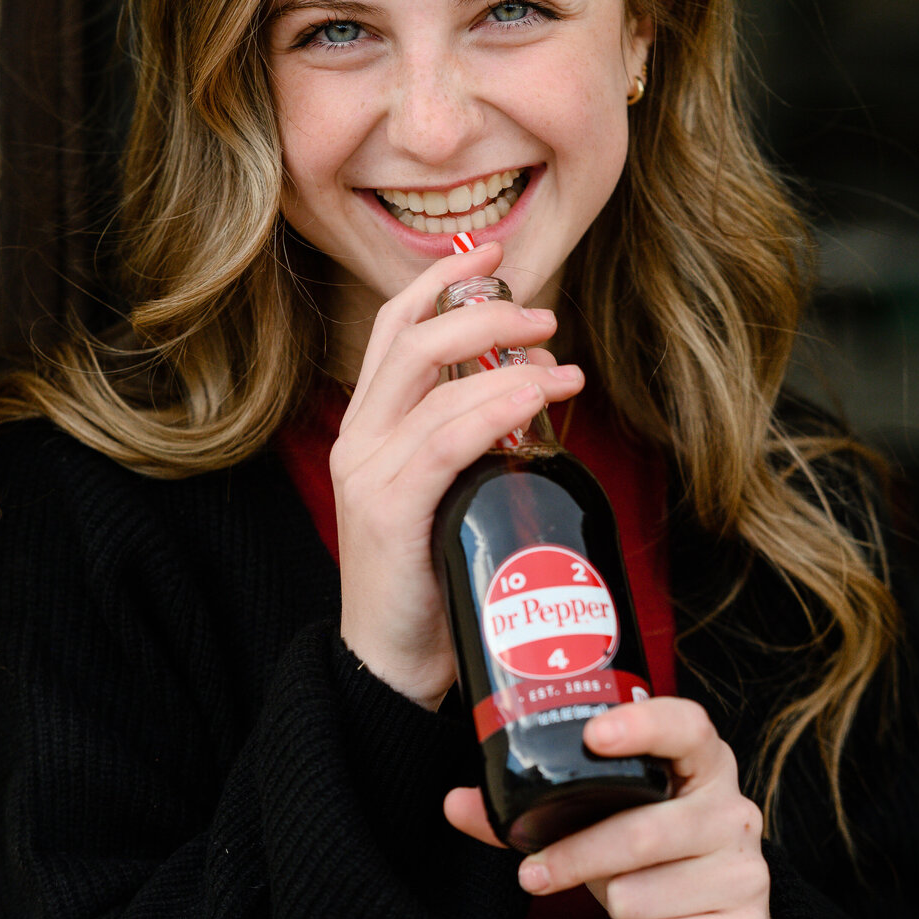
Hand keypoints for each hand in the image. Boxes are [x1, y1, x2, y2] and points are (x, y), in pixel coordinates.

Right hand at [332, 241, 583, 708]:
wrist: (393, 667)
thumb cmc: (433, 580)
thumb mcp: (450, 495)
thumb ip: (472, 444)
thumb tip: (535, 397)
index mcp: (368, 430)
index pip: (394, 330)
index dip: (441, 282)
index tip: (494, 252)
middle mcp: (358, 441)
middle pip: (411, 340)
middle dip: (482, 310)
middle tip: (546, 317)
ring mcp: (367, 475)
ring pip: (431, 385)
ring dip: (504, 361)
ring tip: (561, 364)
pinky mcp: (388, 512)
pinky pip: (443, 442)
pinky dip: (493, 410)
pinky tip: (535, 398)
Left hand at [444, 698, 778, 918]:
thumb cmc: (653, 864)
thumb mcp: (602, 828)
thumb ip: (535, 814)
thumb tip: (453, 803)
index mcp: (702, 767)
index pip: (686, 727)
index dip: (643, 725)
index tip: (593, 735)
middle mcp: (734, 812)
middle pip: (644, 832)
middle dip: (577, 857)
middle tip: (531, 873)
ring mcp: (747, 873)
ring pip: (644, 895)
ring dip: (609, 905)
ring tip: (614, 901)